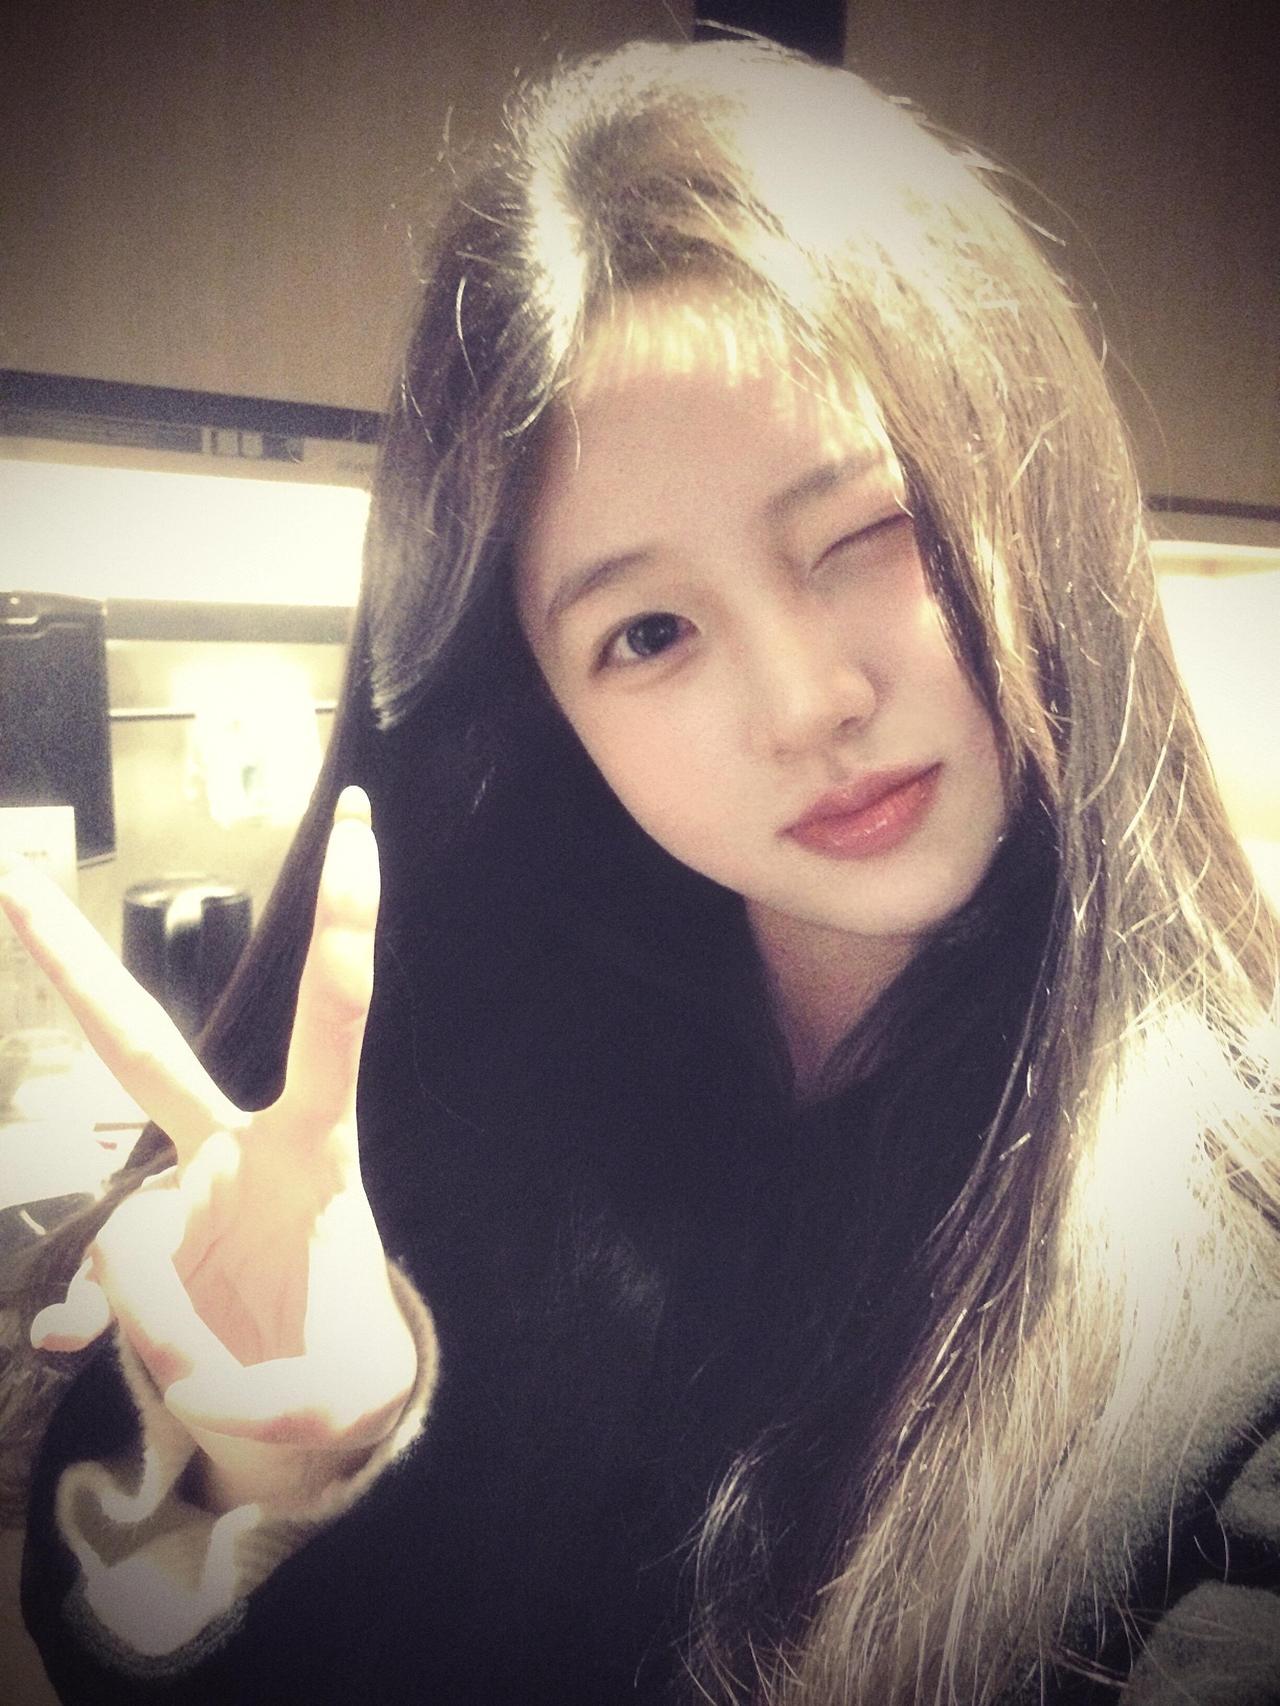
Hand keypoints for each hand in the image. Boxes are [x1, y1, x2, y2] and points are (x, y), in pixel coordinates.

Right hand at [0, 788, 417, 1508]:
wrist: (305, 1398)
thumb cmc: (328, 1353)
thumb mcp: (326, 1381)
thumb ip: (252, 1379)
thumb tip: (138, 1352)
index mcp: (310, 1146)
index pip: (331, 1023)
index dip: (344, 931)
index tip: (359, 829)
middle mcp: (228, 1153)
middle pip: (135, 1045)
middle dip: (68, 960)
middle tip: (11, 872)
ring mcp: (169, 1199)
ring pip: (125, 1248)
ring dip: (187, 1329)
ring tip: (256, 1361)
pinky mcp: (127, 1256)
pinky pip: (111, 1305)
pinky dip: (152, 1348)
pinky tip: (193, 1363)